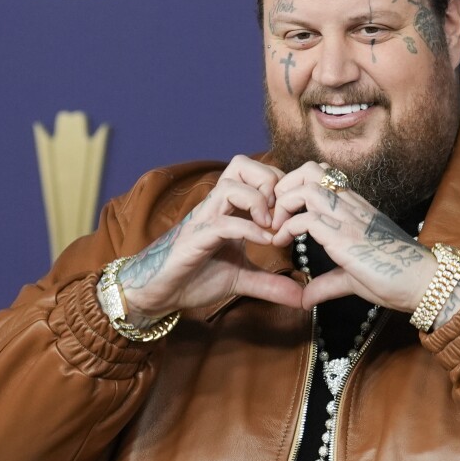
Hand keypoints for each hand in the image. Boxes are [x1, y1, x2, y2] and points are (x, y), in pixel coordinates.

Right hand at [117, 156, 303, 317]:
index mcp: (228, 209)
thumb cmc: (195, 277)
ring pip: (231, 185)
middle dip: (269, 180)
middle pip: (241, 164)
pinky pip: (224, 223)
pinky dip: (249, 230)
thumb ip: (271, 284)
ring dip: (259, 201)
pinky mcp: (195, 239)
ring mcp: (204, 220)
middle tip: (281, 210)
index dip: (278, 183)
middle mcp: (215, 207)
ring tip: (271, 227)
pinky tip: (265, 243)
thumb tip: (301, 296)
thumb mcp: (242, 280)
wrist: (158, 293)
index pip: (254, 172)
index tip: (291, 211)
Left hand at [267, 162, 438, 310]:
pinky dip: (287, 228)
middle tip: (275, 213)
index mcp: (355, 208)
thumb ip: (326, 283)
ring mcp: (349, 219)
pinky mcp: (345, 237)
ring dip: (283, 204)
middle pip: (310, 169)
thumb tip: (305, 297)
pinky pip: (306, 218)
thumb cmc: (396, 277)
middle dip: (285, 186)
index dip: (296, 185)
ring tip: (276, 227)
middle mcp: (351, 206)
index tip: (285, 211)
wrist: (422, 282)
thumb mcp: (352, 278)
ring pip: (306, 186)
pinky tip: (282, 243)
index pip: (322, 175)